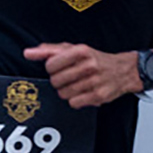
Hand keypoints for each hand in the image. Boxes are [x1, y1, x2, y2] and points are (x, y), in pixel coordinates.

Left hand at [24, 43, 139, 107]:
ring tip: (77, 84)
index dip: (52, 69)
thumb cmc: (96, 59)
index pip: (50, 65)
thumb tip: (29, 53)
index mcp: (81, 51)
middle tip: (69, 77)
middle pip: (55, 81)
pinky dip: (75, 100)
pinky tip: (83, 92)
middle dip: (59, 80)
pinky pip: (74, 103)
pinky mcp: (98, 96)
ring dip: (67, 91)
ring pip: (63, 94)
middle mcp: (89, 65)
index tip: (59, 68)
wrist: (123, 70)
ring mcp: (94, 82)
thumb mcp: (74, 49)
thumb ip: (49, 50)